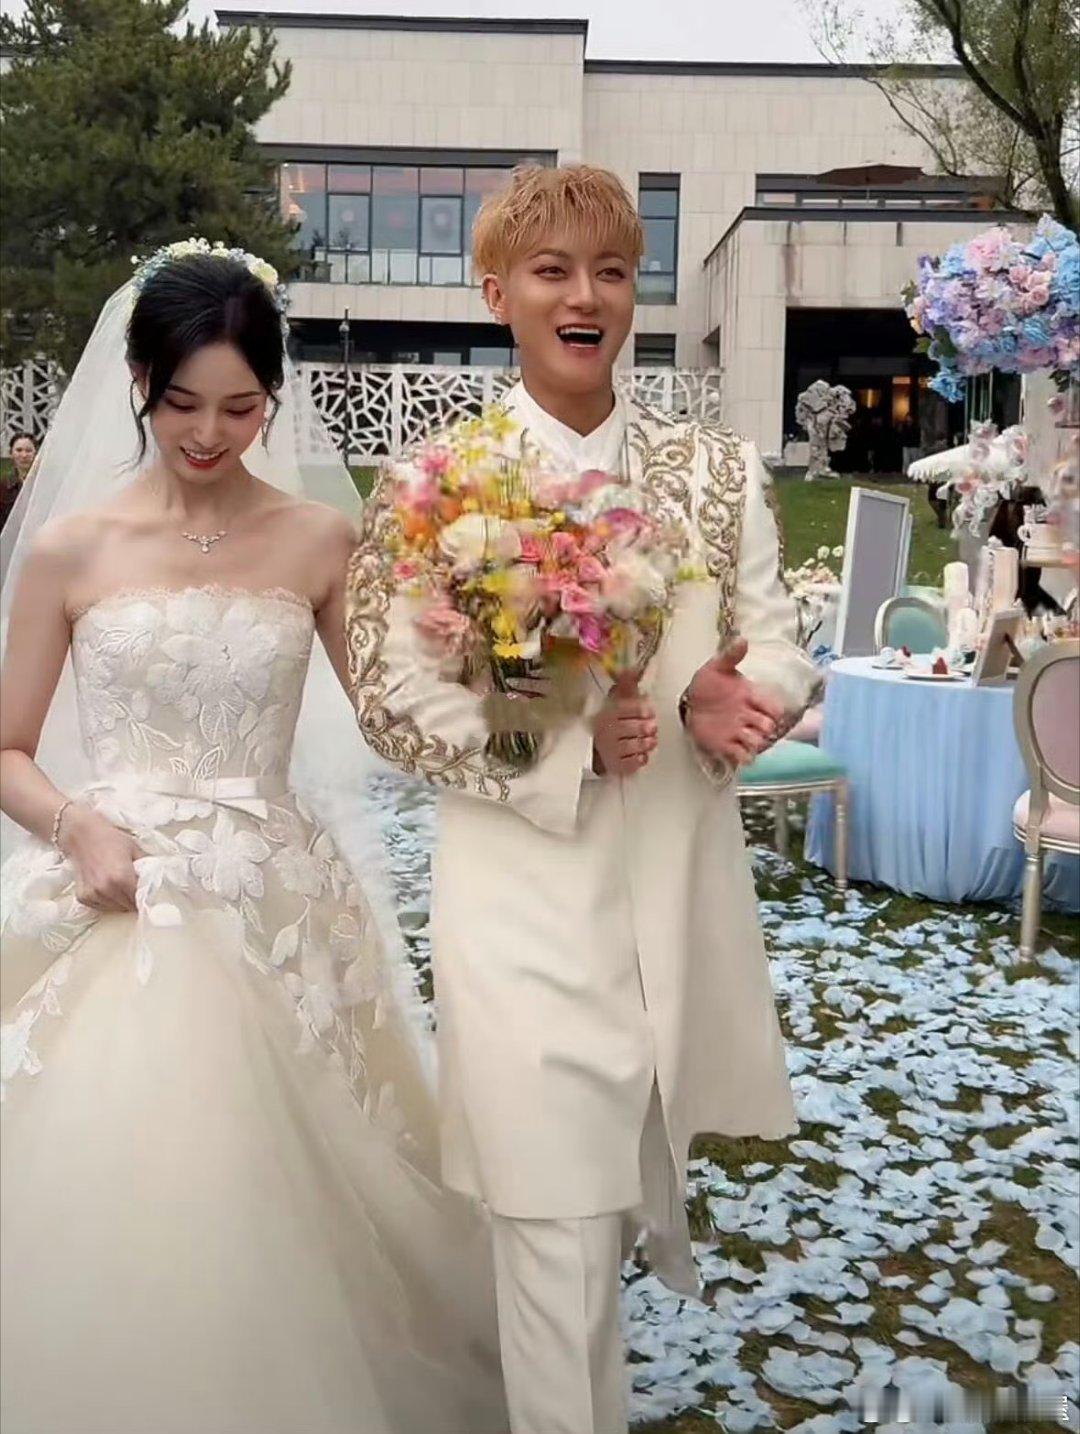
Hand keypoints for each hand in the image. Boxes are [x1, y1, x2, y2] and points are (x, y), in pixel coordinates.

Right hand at [58, 803, 140, 912]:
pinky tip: (106, 887)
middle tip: (133, 888)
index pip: (139, 899)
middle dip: (133, 899)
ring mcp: (93, 894)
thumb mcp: (134, 849)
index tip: (146, 895)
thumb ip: (146, 867)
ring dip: (120, 901)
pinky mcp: (83, 897)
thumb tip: (155, 881)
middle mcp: (106, 889)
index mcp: (122, 878)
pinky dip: (106, 901)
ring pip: (114, 908)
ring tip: (119, 886)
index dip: (144, 897)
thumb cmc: (110, 839)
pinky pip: (100, 906)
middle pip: (128, 906)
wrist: (83, 834)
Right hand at [592, 672, 657, 776]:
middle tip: (652, 728)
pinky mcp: (614, 766)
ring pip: (635, 746)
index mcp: (607, 713)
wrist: (594, 749)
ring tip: (649, 741)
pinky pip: (633, 763)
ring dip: (646, 743)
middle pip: (635, 728)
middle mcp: (606, 731)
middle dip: (648, 728)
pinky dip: (640, 759)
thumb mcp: (616, 701)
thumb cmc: (610, 723)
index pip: (628, 709)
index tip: (649, 712)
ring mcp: (609, 750)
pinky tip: (641, 754)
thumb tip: (634, 667)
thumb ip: (626, 685)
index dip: (643, 710)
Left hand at [684, 637, 784, 767]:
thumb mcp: (718, 667)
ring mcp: (738, 732)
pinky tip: (734, 752)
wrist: (689, 700)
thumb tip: (742, 639)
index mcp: (751, 697)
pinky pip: (741, 756)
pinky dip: (742, 757)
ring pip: (757, 743)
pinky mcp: (726, 745)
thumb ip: (730, 656)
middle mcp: (749, 716)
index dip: (773, 711)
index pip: (773, 708)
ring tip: (741, 737)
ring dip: (753, 743)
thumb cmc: (709, 683)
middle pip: (768, 728)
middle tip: (751, 725)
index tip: (767, 711)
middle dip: (763, 729)